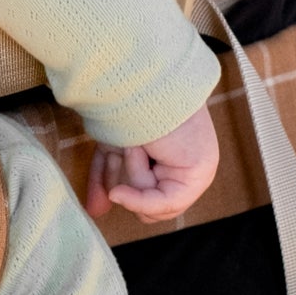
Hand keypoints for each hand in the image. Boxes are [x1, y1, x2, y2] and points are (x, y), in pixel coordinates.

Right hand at [85, 105, 217, 220]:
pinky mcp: (199, 171)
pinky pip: (163, 202)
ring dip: (133, 171)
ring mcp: (200, 172)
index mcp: (176, 164)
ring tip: (136, 140)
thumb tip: (95, 212)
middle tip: (129, 149)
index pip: (152, 202)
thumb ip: (108, 178)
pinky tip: (129, 169)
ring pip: (155, 204)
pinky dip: (139, 190)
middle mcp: (192, 170)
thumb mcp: (113, 150)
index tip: (105, 198)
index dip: (127, 198)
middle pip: (152, 209)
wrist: (136, 82)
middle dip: (130, 182)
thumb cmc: (126, 108)